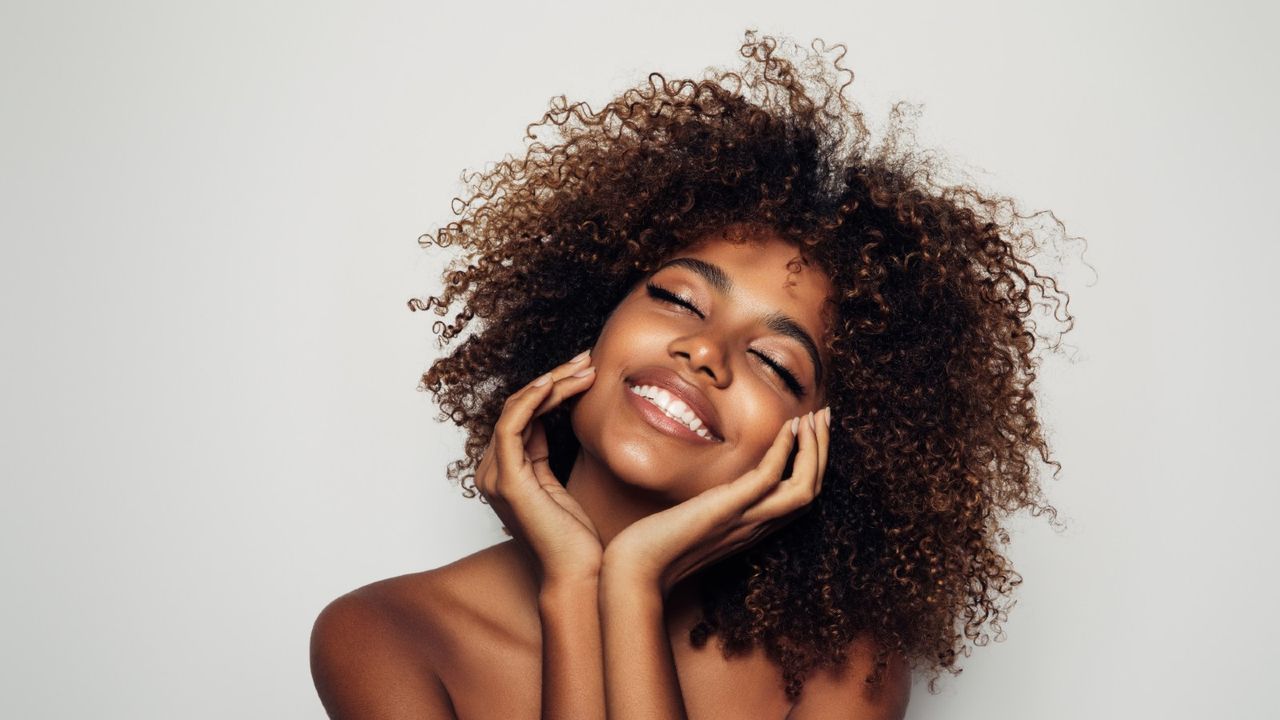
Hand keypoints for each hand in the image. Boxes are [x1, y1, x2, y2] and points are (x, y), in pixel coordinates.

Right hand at [475, 350, 601, 585]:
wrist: (579, 574)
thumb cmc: (575, 538)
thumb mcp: (559, 484)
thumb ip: (544, 454)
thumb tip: (549, 420)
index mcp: (505, 471)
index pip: (522, 415)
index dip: (551, 388)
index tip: (585, 370)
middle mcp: (492, 471)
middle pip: (517, 407)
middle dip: (554, 378)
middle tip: (587, 359)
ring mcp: (495, 476)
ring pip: (515, 410)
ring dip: (551, 383)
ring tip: (585, 368)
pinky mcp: (507, 481)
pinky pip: (512, 426)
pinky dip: (532, 400)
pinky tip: (557, 384)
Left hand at [603, 408, 830, 596]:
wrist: (639, 568)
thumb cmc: (661, 543)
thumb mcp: (702, 520)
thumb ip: (720, 506)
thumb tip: (720, 488)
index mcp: (755, 527)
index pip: (801, 496)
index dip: (815, 463)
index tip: (814, 430)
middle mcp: (758, 526)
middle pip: (812, 491)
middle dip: (823, 450)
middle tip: (826, 416)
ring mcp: (745, 519)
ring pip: (804, 489)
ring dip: (815, 450)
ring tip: (814, 418)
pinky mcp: (727, 509)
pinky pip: (768, 480)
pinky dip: (783, 452)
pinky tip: (787, 428)